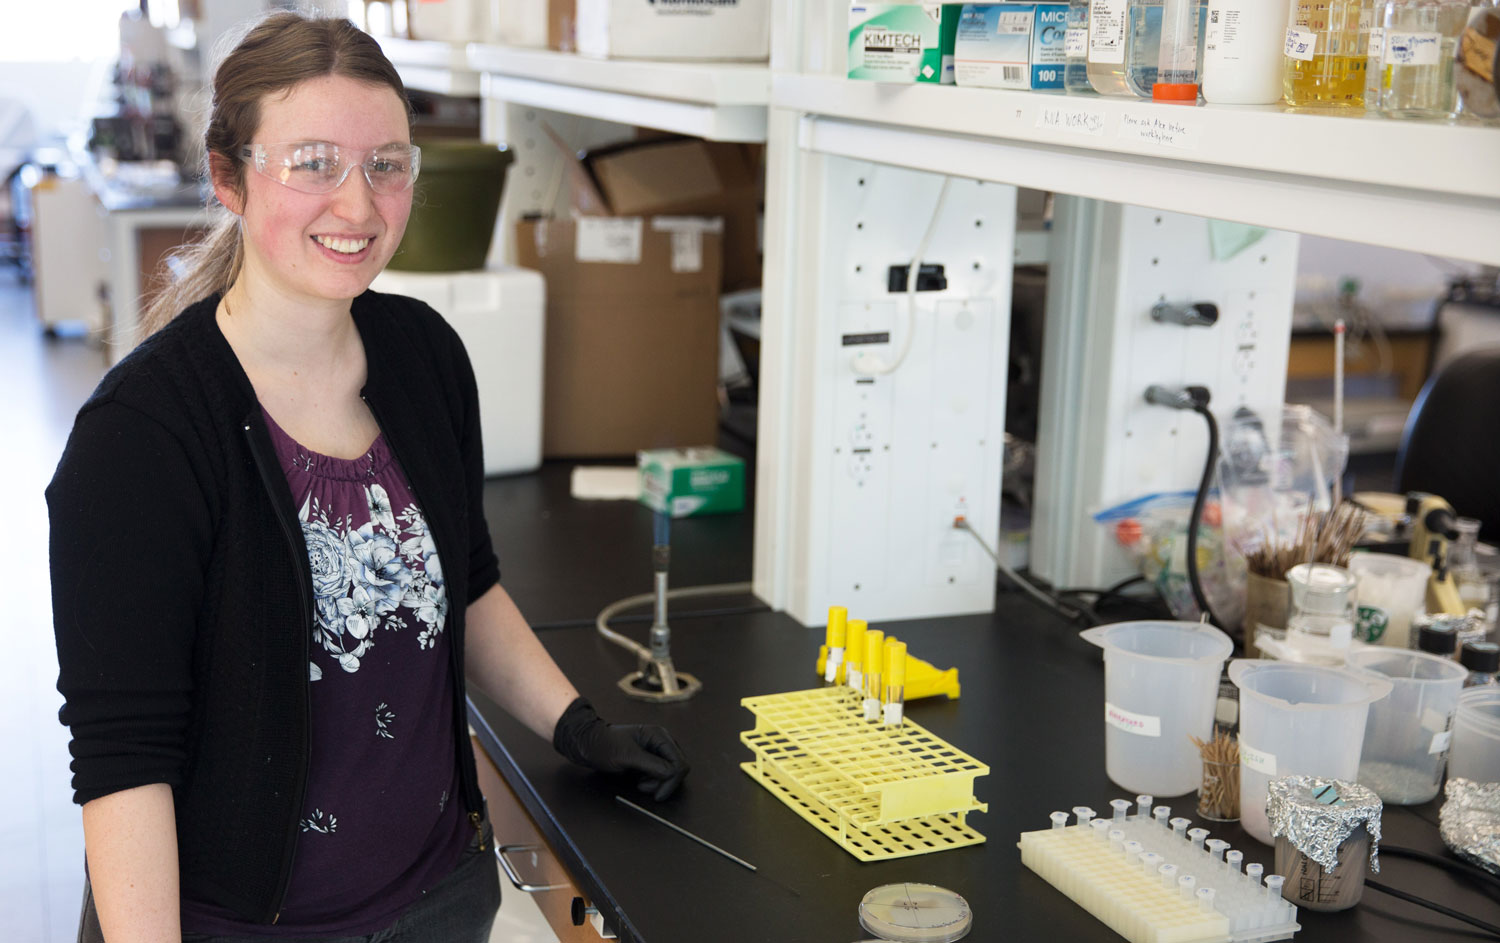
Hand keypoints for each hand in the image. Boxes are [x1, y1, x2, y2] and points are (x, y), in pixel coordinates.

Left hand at [552, 697, 688, 800]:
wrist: (588, 744)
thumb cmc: (604, 745)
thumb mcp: (627, 755)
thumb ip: (651, 764)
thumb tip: (671, 773)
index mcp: (659, 736)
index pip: (679, 763)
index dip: (672, 780)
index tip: (658, 794)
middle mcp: (661, 742)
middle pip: (678, 769)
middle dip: (664, 782)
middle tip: (644, 787)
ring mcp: (657, 752)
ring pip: (670, 774)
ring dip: (657, 783)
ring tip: (639, 784)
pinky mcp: (651, 761)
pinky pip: (661, 776)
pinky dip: (653, 782)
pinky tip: (640, 781)